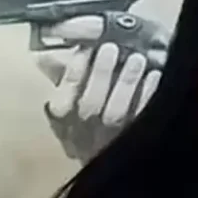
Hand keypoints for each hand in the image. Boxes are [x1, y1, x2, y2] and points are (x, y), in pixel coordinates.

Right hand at [34, 13, 168, 162]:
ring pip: (115, 113)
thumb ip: (60, 76)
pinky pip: (140, 116)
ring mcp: (111, 139)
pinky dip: (146, 94)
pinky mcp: (135, 136)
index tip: (84, 48)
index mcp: (63, 124)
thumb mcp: (71, 97)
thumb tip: (43, 55)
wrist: (112, 149)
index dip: (72, 73)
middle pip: (89, 106)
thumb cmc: (88, 115)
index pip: (61, 101)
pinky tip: (153, 74)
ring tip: (136, 58)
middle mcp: (84, 135)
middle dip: (100, 74)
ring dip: (126, 82)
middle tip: (111, 47)